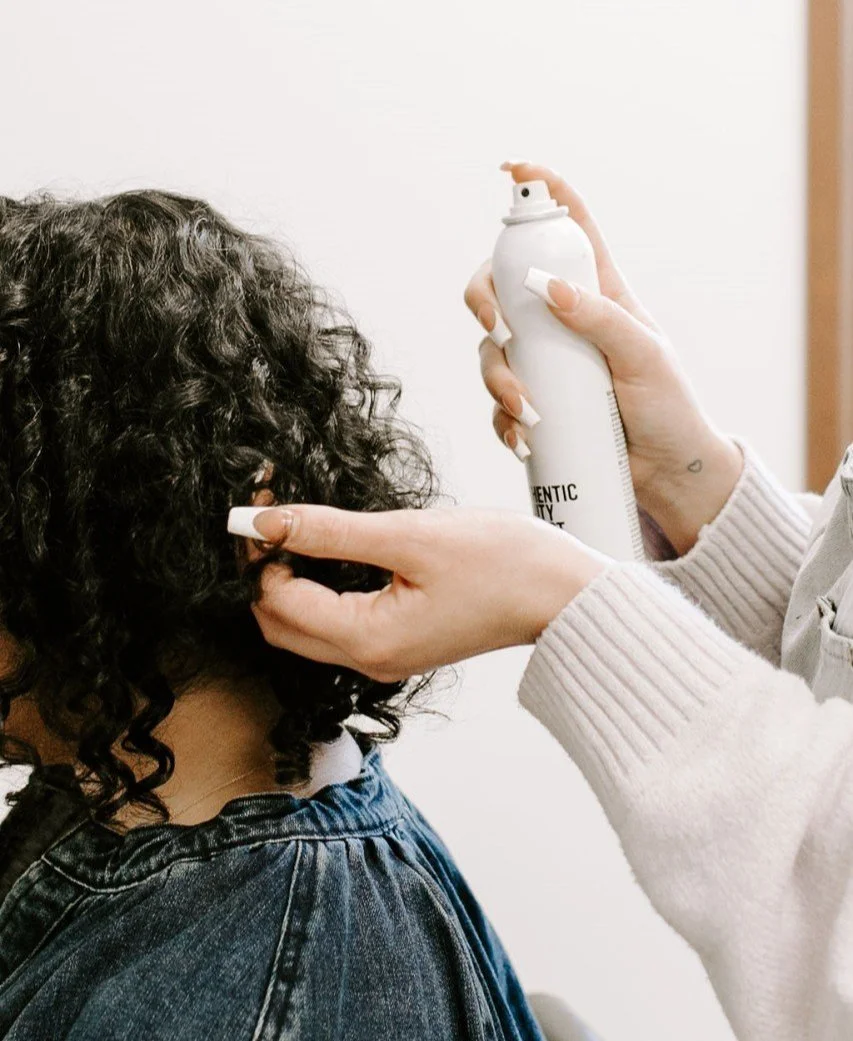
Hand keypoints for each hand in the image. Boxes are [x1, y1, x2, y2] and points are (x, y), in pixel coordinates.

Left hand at [242, 503, 607, 682]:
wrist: (561, 594)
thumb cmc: (502, 563)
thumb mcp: (410, 535)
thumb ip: (330, 530)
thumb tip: (263, 521)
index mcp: (368, 640)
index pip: (278, 601)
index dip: (257, 552)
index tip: (256, 501)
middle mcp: (369, 661)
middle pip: (280, 624)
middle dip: (262, 571)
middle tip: (268, 512)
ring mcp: (383, 657)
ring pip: (303, 627)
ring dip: (286, 580)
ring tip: (292, 526)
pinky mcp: (397, 644)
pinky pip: (334, 624)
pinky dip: (316, 590)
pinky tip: (323, 550)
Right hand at [464, 159, 743, 554]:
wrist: (666, 473)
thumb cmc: (668, 406)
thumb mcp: (644, 355)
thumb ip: (601, 318)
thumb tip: (547, 286)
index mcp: (597, 292)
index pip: (568, 228)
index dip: (540, 191)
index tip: (513, 170)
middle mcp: (562, 321)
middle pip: (501, 286)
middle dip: (486, 301)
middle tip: (501, 332)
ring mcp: (544, 363)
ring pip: (492, 350)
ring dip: (498, 380)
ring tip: (528, 412)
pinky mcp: (534, 405)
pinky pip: (498, 404)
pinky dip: (503, 420)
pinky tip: (524, 440)